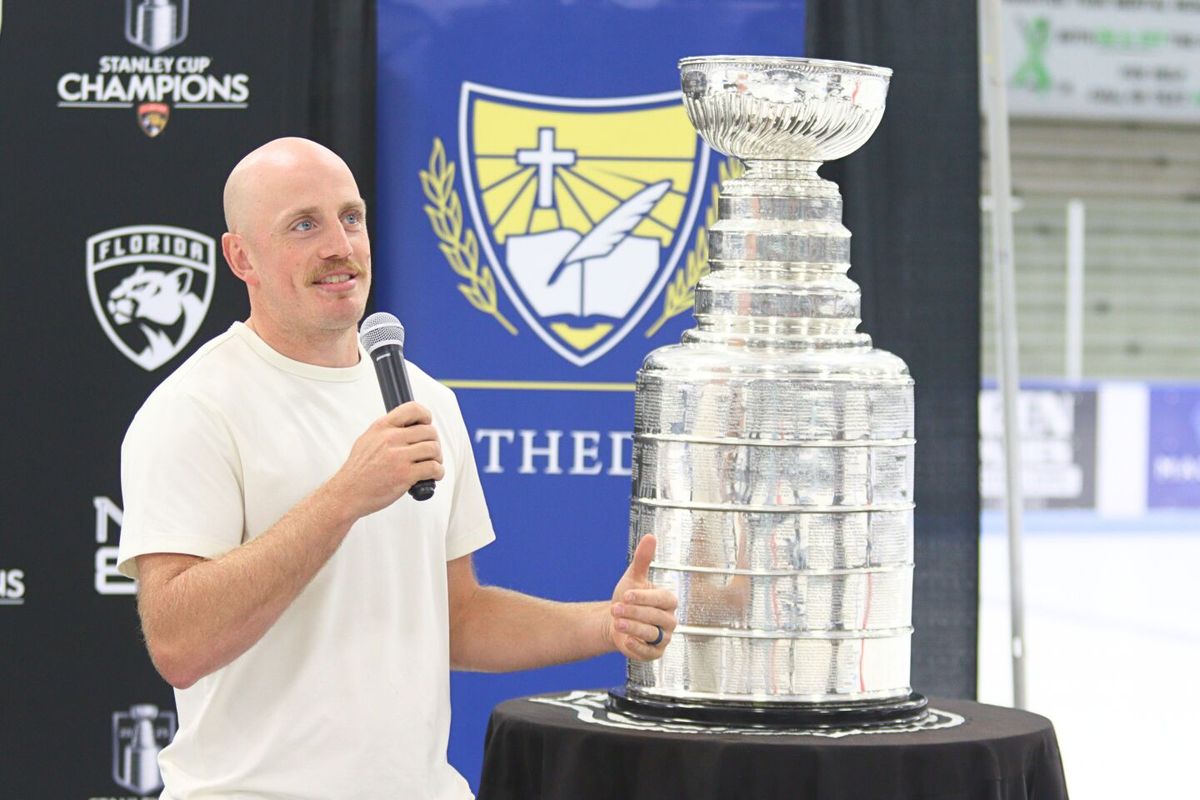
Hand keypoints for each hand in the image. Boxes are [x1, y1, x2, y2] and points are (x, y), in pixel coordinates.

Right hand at [330, 402, 444, 519]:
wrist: (348, 493)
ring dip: (438, 458)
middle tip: (431, 452)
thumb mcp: (367, 440)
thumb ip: (387, 431)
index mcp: (382, 427)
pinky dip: (438, 472)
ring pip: (434, 449)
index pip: (412, 409)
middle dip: (434, 442)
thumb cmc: (359, 470)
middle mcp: (390, 439)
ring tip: (433, 464)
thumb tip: (410, 425)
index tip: (427, 425)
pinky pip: (433, 468)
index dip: (425, 416)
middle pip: (429, 431)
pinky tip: (433, 476)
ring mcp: (398, 457)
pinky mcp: (405, 475)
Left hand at [608, 534, 676, 660]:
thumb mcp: (633, 577)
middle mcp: (669, 620)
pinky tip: (625, 640)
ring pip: (651, 634)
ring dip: (633, 628)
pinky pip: (649, 652)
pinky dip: (637, 647)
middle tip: (616, 608)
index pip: (662, 599)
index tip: (626, 594)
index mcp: (668, 601)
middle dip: (634, 612)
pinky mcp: (654, 653)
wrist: (615, 621)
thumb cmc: (627, 599)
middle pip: (655, 617)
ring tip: (618, 622)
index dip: (644, 597)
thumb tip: (650, 536)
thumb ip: (643, 559)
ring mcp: (663, 638)